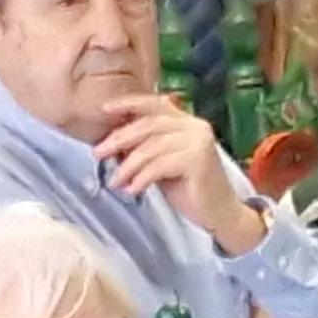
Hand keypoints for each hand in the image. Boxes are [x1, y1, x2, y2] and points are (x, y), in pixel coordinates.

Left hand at [98, 95, 265, 253]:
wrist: (219, 214)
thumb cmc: (189, 190)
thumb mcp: (161, 164)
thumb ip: (145, 149)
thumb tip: (112, 142)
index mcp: (186, 122)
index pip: (153, 104)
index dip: (127, 103)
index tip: (103, 109)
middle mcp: (194, 126)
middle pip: (148, 125)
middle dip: (119, 139)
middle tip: (98, 152)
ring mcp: (198, 141)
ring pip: (151, 147)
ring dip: (127, 165)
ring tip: (115, 181)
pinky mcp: (198, 159)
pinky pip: (160, 165)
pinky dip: (142, 178)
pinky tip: (132, 190)